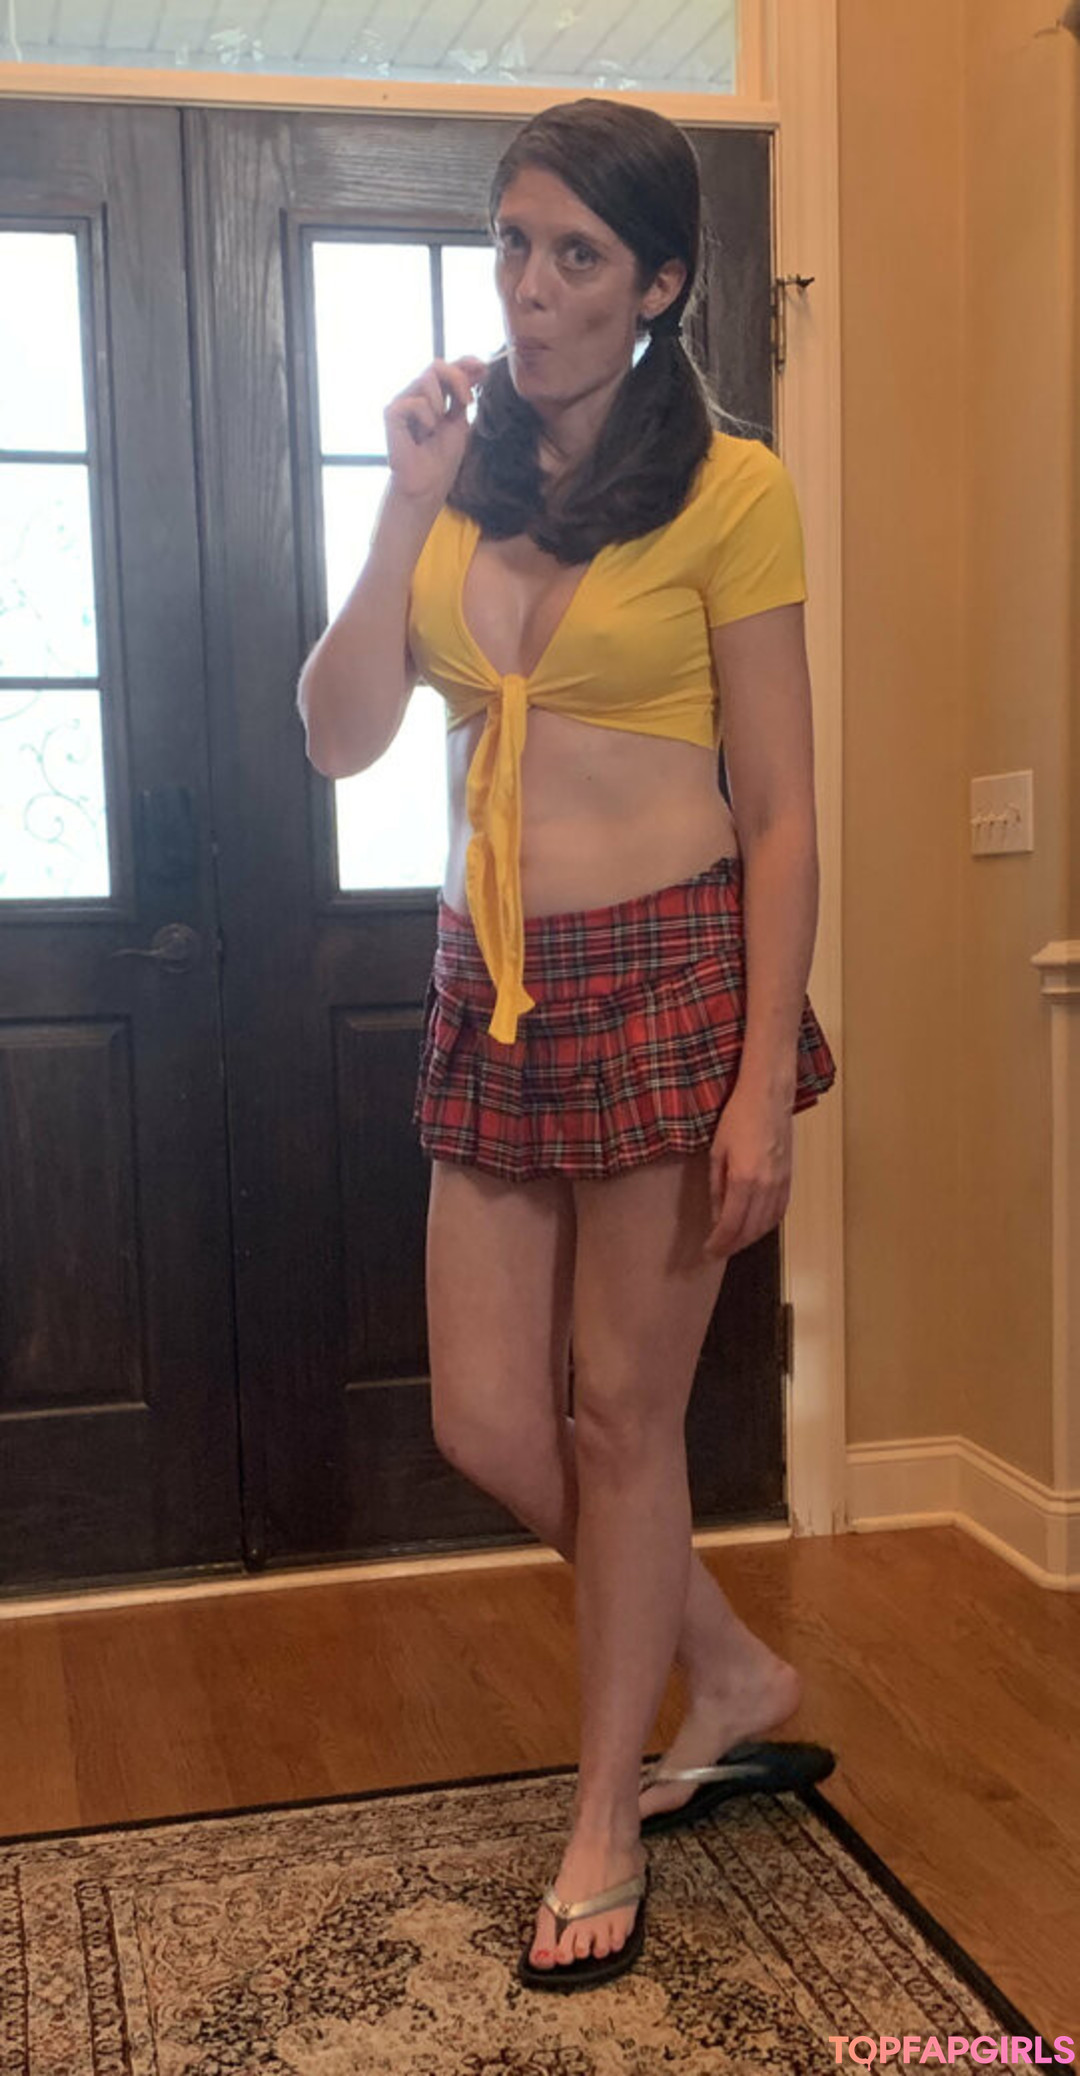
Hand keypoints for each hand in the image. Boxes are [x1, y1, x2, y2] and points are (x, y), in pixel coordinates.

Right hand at [384, 355, 489, 505]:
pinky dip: (426, 418)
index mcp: (434, 395)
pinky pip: (415, 402)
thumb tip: (479, 367)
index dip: (465, 363)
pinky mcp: (392, 413)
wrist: (428, 483)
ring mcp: (403, 401)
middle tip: (467, 401)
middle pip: (437, 366)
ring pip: (426, 379)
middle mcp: (416, 394)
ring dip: (439, 404)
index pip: (447, 368)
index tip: (484, 369)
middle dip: (457, 379)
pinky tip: (422, 436)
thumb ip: (464, 393)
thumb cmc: (442, 456)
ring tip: (435, 427)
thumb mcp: (460, 419)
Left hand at [702, 1082, 793, 1259]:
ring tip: (735, 1243)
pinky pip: (780, 1211)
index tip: (708, 1251)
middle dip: (733, 1245)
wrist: (768, 1097)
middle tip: (718, 1251)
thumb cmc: (737, 1118)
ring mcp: (781, 1183)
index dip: (719, 1242)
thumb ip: (717, 1188)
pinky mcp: (789, 1177)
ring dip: (750, 1238)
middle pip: (750, 1229)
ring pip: (767, 1224)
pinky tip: (757, 1227)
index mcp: (744, 1179)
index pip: (731, 1224)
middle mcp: (766, 1186)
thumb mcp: (716, 1152)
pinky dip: (767, 1225)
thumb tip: (716, 1216)